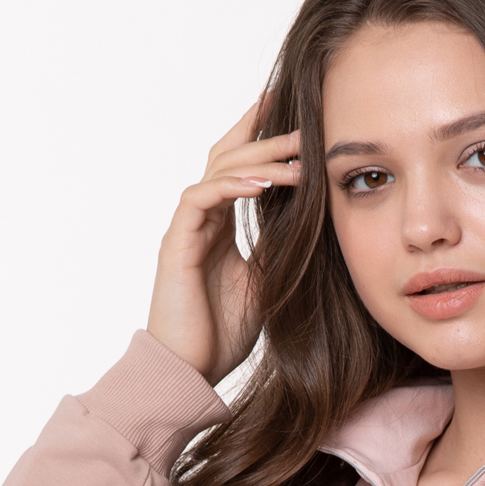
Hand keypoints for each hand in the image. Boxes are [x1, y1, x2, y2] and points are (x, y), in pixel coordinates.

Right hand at [146, 100, 301, 383]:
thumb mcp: (265, 283)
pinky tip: (262, 184)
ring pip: (218, 172)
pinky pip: (200, 199)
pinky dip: (231, 187)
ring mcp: (186, 229)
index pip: (238, 169)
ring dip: (258, 161)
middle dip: (264, 136)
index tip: (292, 114)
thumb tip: (308, 222)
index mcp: (220, 227)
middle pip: (228, 158)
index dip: (259, 138)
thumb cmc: (222, 334)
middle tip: (301, 123)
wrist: (190, 371)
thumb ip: (277, 249)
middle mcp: (201, 220)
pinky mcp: (176, 244)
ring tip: (296, 156)